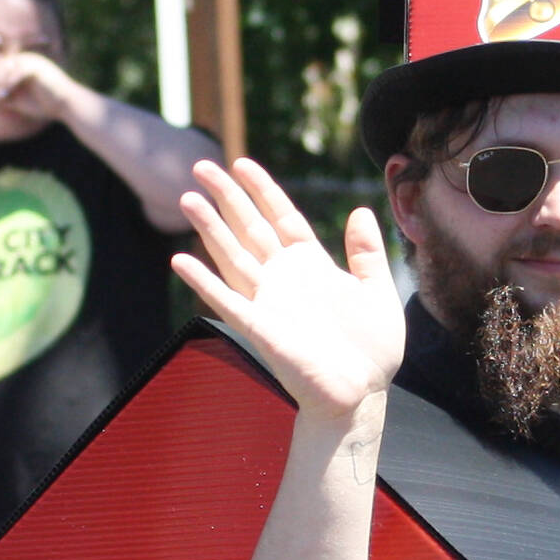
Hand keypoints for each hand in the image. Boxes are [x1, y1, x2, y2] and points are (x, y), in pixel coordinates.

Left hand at [0, 49, 74, 131]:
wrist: (68, 107)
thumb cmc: (46, 105)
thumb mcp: (19, 102)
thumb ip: (3, 98)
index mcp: (21, 65)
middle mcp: (25, 59)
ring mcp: (31, 61)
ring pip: (7, 70)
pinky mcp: (36, 66)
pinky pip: (17, 73)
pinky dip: (8, 84)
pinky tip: (1, 95)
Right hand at [174, 159, 404, 422]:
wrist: (361, 395)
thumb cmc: (372, 351)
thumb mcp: (378, 293)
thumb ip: (368, 254)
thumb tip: (360, 211)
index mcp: (313, 266)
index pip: (281, 218)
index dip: (263, 190)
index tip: (242, 164)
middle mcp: (285, 279)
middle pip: (249, 228)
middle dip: (227, 197)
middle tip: (201, 166)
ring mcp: (269, 302)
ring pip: (232, 256)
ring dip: (209, 228)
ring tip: (188, 198)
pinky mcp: (259, 328)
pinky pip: (226, 300)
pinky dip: (203, 281)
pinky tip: (181, 260)